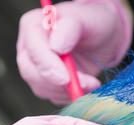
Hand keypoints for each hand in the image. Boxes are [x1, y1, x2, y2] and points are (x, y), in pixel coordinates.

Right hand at [17, 0, 132, 104]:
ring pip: (42, 88)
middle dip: (60, 84)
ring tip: (92, 83)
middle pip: (32, 73)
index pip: (33, 50)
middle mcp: (29, 47)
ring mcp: (36, 67)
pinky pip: (53, 96)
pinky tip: (86, 86)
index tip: (66, 79)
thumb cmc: (95, 24)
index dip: (48, 67)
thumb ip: (70, 28)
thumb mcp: (88, 19)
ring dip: (68, 91)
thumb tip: (56, 46)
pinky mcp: (47, 83)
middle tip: (88, 83)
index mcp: (33, 26)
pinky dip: (70, 96)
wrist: (103, 38)